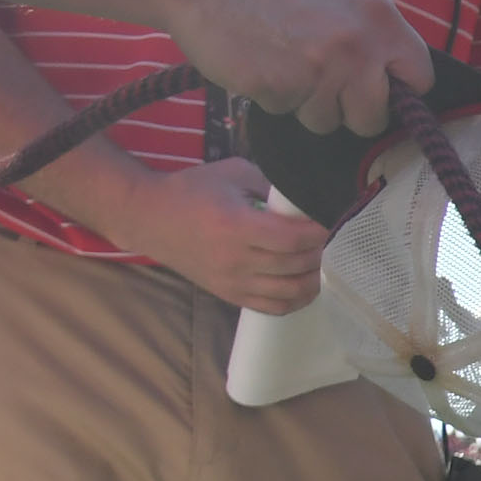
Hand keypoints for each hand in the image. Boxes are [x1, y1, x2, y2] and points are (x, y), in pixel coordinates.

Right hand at [121, 159, 332, 313]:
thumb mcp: (233, 173)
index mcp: (237, 225)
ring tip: (321, 262)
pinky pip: (271, 307)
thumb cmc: (191, 191)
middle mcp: (236, 259)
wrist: (149, 218)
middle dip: (320, 253)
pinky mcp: (228, 294)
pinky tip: (304, 284)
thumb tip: (303, 200)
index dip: (318, 233)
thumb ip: (269, 186)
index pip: (292, 239)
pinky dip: (294, 300)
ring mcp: (232, 281)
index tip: (330, 222)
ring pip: (288, 292)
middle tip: (330, 241)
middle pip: (295, 266)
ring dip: (313, 279)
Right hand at [178, 0, 443, 134]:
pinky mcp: (281, 89)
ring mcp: (319, 70)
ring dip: (306, 104)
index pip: (419, 75)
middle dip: (350, 111)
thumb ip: (367, 28)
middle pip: (375, 116)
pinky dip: (274, 98)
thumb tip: (393, 68)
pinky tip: (260, 65)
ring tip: (283, 63)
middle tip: (322, 85)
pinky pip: (288, 114)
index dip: (398, 90)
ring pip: (328, 121)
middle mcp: (357, 45)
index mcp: (378, 16)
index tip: (380, 91)